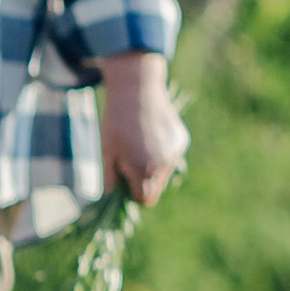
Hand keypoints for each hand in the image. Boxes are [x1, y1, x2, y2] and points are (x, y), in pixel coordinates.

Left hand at [98, 51, 186, 208]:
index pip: (145, 200)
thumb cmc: (116, 122)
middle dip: (144, 183)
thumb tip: (112, 198)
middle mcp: (164, 166)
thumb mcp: (108, 152)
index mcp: (144, 172)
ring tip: (140, 146)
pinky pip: (171, 156)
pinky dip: (162, 152)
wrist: (136, 90)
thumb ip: (111, 179)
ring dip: (154, 168)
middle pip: (156, 189)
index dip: (133, 194)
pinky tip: (152, 134)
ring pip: (165, 173)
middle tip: (130, 164)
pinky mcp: (181, 140)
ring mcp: (175, 152)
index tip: (125, 183)